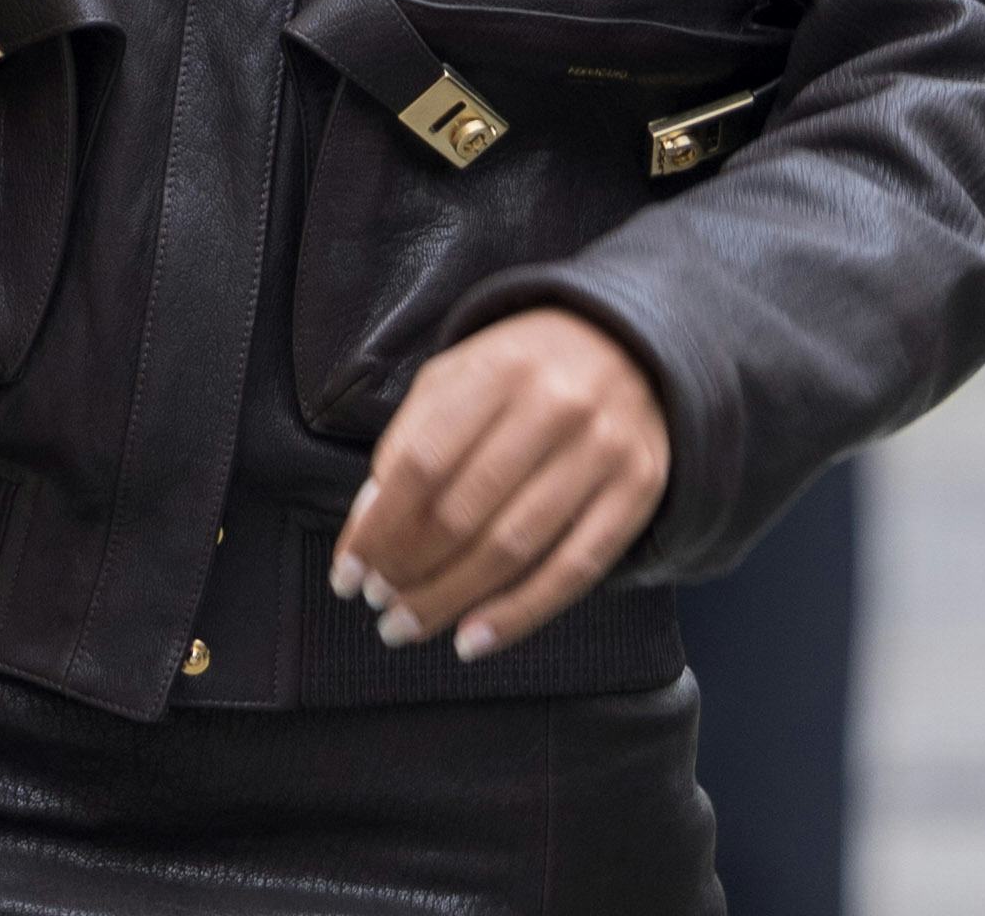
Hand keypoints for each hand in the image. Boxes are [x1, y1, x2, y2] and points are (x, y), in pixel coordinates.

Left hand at [325, 307, 668, 663]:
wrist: (628, 346)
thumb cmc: (523, 372)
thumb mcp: (459, 377)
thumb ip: (410, 439)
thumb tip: (368, 525)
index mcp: (497, 370)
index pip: (421, 464)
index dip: (378, 528)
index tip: (347, 574)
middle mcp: (555, 406)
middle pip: (463, 513)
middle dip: (408, 571)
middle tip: (377, 603)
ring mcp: (602, 450)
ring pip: (513, 549)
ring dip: (449, 599)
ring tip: (406, 625)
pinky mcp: (637, 491)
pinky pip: (573, 570)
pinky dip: (518, 614)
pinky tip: (472, 638)